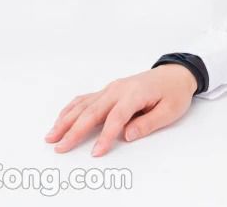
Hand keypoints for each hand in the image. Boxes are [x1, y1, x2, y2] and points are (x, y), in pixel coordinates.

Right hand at [44, 64, 197, 156]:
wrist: (175, 74)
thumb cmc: (174, 92)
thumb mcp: (170, 111)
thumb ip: (148, 123)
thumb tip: (127, 135)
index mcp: (135, 93)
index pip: (116, 117)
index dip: (105, 136)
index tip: (96, 152)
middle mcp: (119, 89)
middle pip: (93, 111)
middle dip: (75, 130)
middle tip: (60, 147)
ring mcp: (111, 88)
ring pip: (84, 105)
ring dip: (66, 120)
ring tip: (51, 136)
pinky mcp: (108, 90)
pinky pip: (85, 99)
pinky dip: (71, 109)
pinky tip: (61, 119)